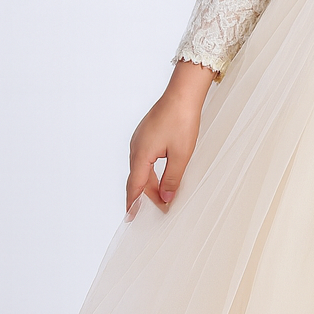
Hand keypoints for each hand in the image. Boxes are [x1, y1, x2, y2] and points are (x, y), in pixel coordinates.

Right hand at [126, 61, 215, 215]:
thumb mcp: (181, 155)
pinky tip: (161, 175)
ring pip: (142, 169)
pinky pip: (144, 159)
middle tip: (160, 210)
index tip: (131, 219)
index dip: (133, 204)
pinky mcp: (146, 135)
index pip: (134, 186)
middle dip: (147, 196)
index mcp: (140, 155)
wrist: (182, 94)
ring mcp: (140, 140)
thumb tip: (165, 199)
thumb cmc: (181, 121)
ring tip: (163, 196)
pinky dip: (151, 172)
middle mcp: (135, 148)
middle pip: (138, 179)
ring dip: (151, 184)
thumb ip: (172, 179)